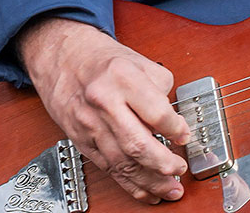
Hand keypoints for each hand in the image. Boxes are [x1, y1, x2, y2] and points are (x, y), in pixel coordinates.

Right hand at [17, 17, 190, 203]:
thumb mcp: (142, 63)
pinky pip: (108, 168)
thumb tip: (174, 123)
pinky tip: (146, 191)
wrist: (64, 58)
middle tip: (180, 169)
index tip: (186, 136)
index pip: (156, 112)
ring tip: (170, 190)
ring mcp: (90, 124)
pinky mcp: (81, 140)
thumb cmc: (106, 61)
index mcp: (123, 78)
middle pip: (136, 144)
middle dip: (163, 164)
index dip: (176, 129)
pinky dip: (129, 183)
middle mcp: (104, 103)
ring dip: (149, 182)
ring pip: (122, 163)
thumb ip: (162, 92)